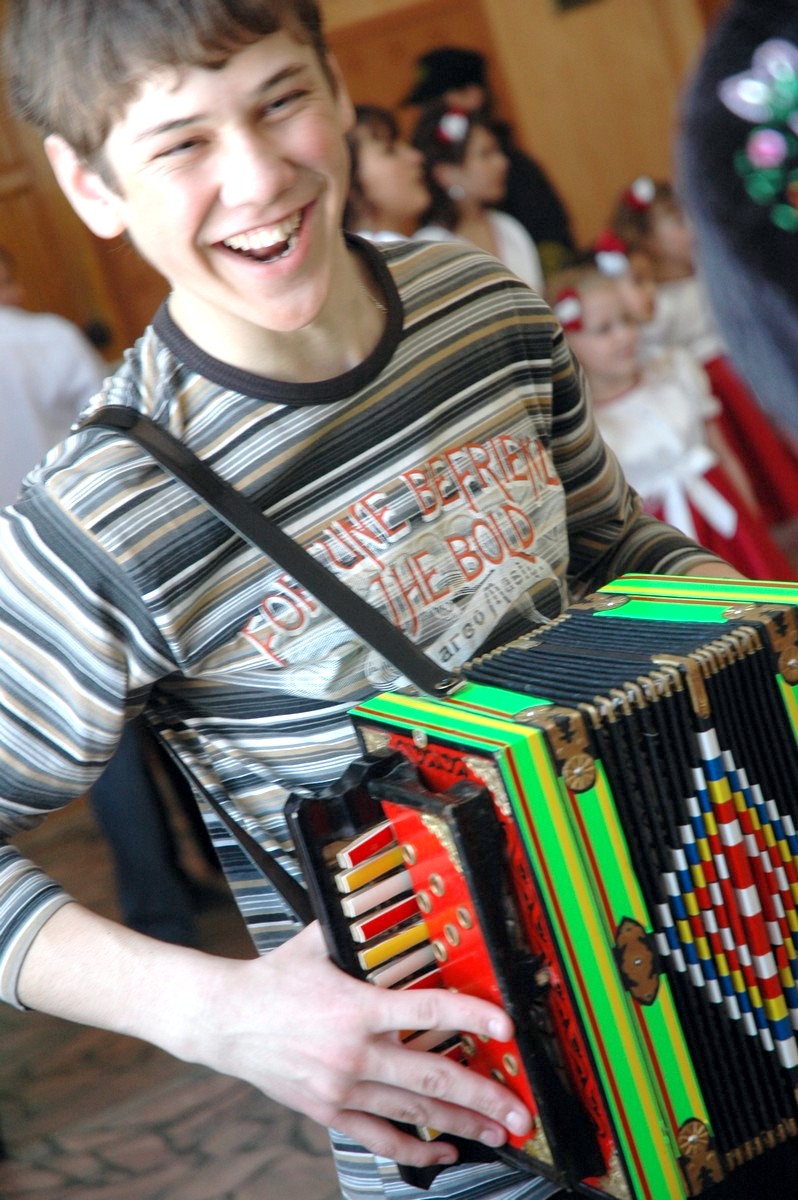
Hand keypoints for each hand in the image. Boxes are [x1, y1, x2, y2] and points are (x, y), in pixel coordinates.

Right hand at [193, 922, 531, 1167]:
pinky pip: (379, 1138)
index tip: (506, 1027)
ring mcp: (341, 1089)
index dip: (474, 1017)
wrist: (223, 1021)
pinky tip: (443, 1148)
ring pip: (414, 1112)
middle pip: (433, 1078)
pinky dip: (416, 1148)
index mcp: (357, 1007)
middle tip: (519, 1109)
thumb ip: (356, 928)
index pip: (429, 1011)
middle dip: (484, 1096)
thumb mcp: (316, 941)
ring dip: (462, 1124)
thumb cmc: (271, 980)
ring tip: (497, 1131)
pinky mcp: (328, 1112)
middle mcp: (353, 1054)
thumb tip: (387, 900)